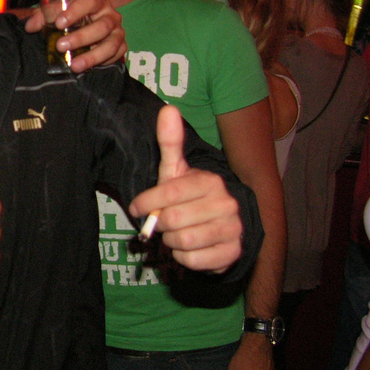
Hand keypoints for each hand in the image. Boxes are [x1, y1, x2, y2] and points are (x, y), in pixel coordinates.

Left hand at [23, 0, 125, 72]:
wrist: (90, 29)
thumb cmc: (74, 19)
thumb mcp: (59, 14)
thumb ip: (44, 17)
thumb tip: (30, 27)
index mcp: (96, 1)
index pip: (89, 1)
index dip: (75, 11)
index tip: (59, 23)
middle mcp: (111, 15)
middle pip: (101, 26)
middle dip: (81, 37)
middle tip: (61, 46)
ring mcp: (118, 32)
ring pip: (110, 44)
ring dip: (92, 56)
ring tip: (74, 65)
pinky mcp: (121, 47)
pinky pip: (115, 56)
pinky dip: (101, 62)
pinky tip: (86, 67)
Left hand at [129, 105, 242, 271]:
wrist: (222, 225)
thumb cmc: (191, 196)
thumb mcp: (177, 170)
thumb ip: (170, 142)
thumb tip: (168, 109)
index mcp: (210, 181)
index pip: (169, 193)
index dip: (147, 202)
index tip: (137, 206)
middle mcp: (226, 203)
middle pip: (173, 220)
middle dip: (160, 224)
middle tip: (162, 222)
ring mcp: (232, 229)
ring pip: (182, 241)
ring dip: (171, 241)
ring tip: (176, 233)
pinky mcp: (232, 253)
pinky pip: (193, 261)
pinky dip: (183, 257)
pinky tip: (189, 247)